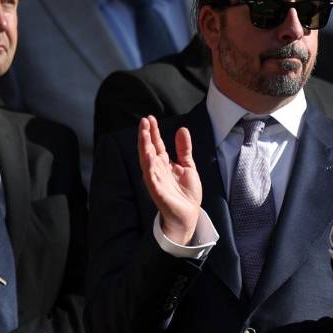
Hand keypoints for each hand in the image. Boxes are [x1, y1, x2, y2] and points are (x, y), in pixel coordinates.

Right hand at [139, 116, 201, 242]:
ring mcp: (156, 180)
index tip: (150, 118)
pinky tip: (148, 157)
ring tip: (143, 133)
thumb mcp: (188, 166)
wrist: (189, 214)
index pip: (156, 144)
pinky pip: (152, 178)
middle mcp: (157, 170)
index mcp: (164, 164)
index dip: (153, 131)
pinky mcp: (158, 192)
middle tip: (144, 120)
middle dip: (146, 135)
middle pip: (149, 149)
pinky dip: (149, 168)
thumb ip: (184, 149)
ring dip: (144, 147)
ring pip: (147, 161)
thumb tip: (182, 129)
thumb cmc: (186, 192)